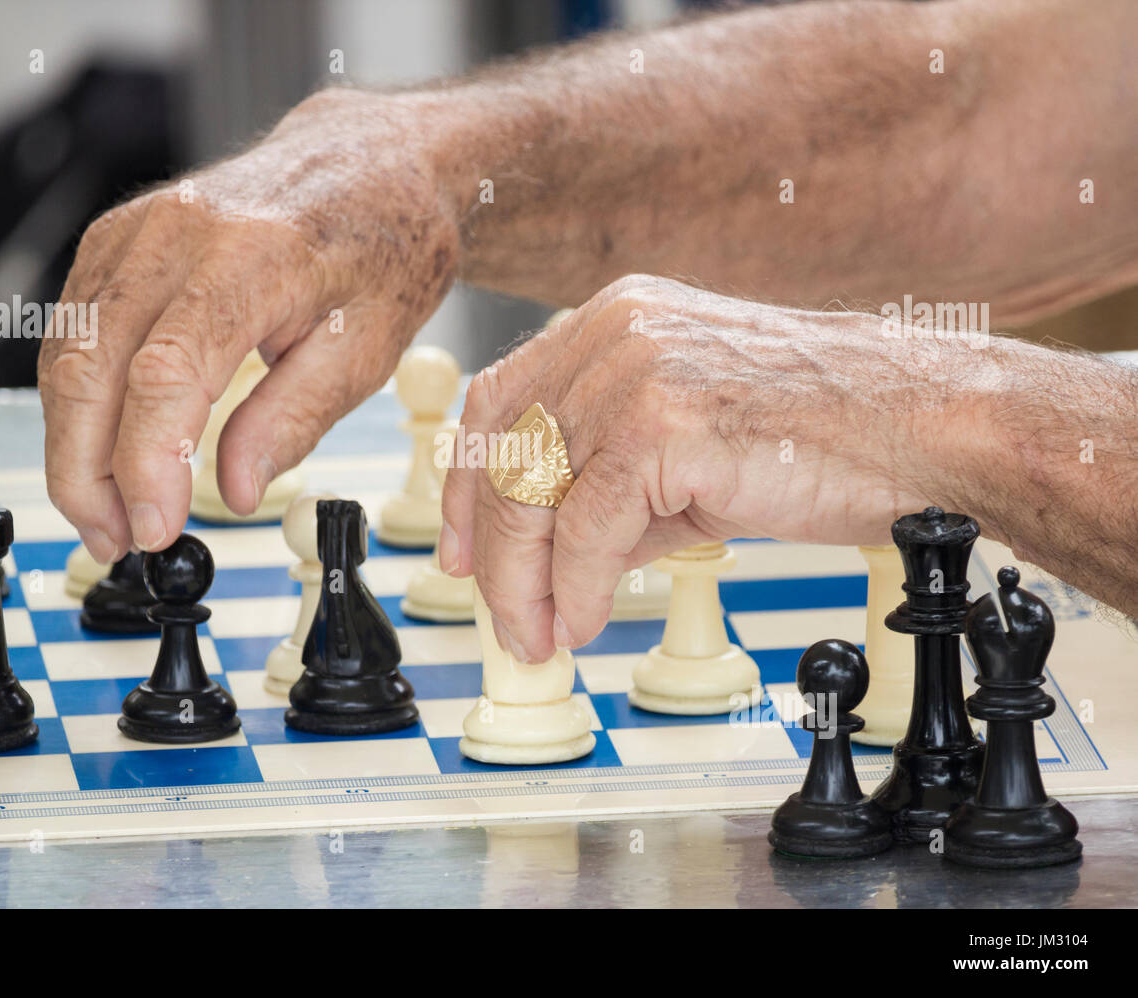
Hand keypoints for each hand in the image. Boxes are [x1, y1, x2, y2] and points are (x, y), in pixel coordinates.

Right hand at [38, 89, 459, 561]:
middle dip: (87, 471)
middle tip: (116, 540)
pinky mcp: (117, 240)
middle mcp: (178, 231)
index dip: (146, 462)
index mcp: (254, 255)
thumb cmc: (380, 250)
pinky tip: (100, 451)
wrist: (369, 167)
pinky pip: (72, 329)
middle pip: (92, 365)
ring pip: (67, 351)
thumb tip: (234, 489)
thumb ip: (294, 418)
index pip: (166, 371)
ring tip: (105, 514)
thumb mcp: (367, 347)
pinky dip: (75, 399)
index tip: (153, 530)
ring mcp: (137, 229)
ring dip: (71, 445)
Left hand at [440, 275, 987, 662]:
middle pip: (505, 452)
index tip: (462, 552)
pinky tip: (584, 620)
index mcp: (615, 322)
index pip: (500, 401)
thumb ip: (615, 490)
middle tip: (504, 620)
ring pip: (533, 491)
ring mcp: (636, 368)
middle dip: (493, 553)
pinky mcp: (666, 419)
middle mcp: (614, 331)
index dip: (467, 485)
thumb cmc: (827, 434)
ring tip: (540, 637)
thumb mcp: (692, 451)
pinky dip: (575, 586)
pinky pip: (586, 524)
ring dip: (525, 583)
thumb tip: (555, 565)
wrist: (922, 425)